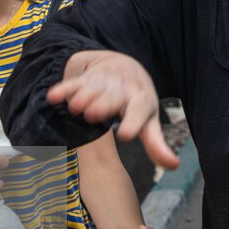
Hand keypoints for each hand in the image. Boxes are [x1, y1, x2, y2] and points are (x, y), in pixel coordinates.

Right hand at [47, 51, 178, 169]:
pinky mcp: (86, 76)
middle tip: (92, 115)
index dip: (133, 122)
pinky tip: (53, 97)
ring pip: (93, 87)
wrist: (123, 64)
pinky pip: (75, 82)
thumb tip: (174, 165)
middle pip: (113, 97)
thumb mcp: (149, 118)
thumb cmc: (137, 100)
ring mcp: (104, 80)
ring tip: (75, 107)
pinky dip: (64, 89)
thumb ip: (156, 143)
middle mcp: (124, 87)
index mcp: (142, 99)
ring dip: (83, 96)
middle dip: (103, 104)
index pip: (140, 110)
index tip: (124, 135)